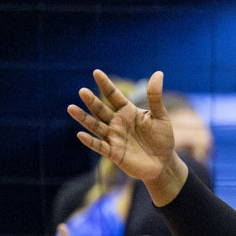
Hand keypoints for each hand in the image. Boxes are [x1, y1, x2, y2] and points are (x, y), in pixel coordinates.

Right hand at [68, 70, 189, 204]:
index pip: (114, 96)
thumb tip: (158, 73)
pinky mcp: (114, 153)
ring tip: (71, 108)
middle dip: (92, 101)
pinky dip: (91, 141)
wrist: (164, 163)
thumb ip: (155, 97)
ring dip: (84, 118)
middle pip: (101, 110)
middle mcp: (117, 123)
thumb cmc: (162, 138)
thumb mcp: (160, 116)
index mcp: (127, 112)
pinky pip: (100, 146)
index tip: (96, 72)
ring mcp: (114, 138)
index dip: (106, 85)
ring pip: (96, 126)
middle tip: (82, 91)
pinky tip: (80, 134)